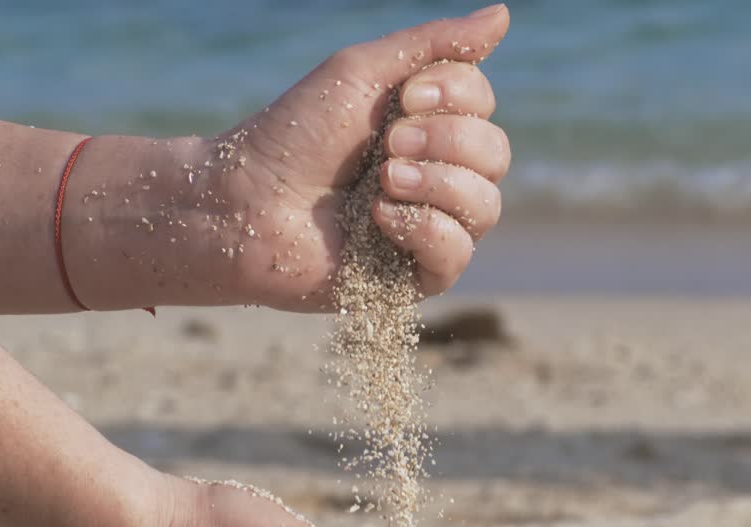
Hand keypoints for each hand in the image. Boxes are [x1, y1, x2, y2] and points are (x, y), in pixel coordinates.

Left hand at [210, 5, 511, 310]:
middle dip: (447, 142)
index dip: (456, 96)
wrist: (246, 201)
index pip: (484, 105)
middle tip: (388, 144)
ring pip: (486, 206)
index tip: (404, 98)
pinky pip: (456, 256)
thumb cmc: (294, 134)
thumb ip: (433, 45)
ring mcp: (428, 227)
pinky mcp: (411, 277)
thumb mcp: (361, 72)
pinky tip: (378, 219)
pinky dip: (424, 229)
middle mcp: (436, 175)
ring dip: (437, 184)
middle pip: (495, 155)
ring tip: (383, 180)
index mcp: (426, 124)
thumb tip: (504, 14)